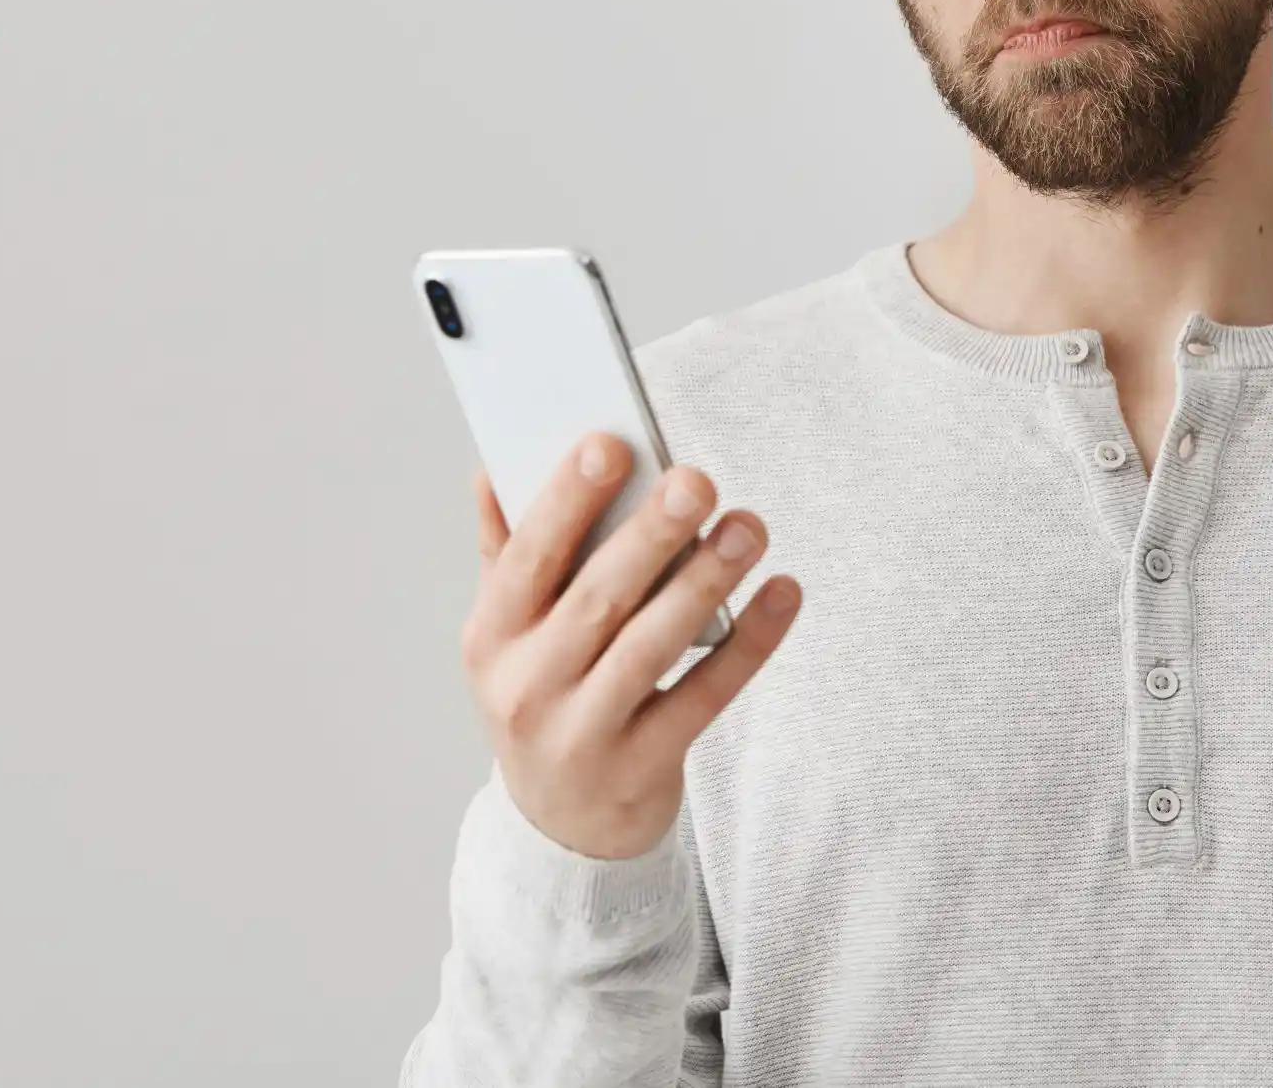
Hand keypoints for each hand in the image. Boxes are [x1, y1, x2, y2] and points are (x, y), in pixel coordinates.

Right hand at [461, 430, 803, 859]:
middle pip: (596, 600)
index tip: (610, 442)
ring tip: (748, 527)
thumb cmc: (543, 697)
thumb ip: (506, 554)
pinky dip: (748, 644)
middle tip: (696, 479)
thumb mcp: (508, 636)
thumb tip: (494, 469)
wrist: (559, 829)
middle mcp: (529, 687)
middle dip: (648, 535)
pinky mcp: (642, 768)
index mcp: (491, 636)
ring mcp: (584, 734)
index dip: (565, 500)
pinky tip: (782, 592)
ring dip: (704, 582)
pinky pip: (704, 696)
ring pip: (652, 647)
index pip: (526, 558)